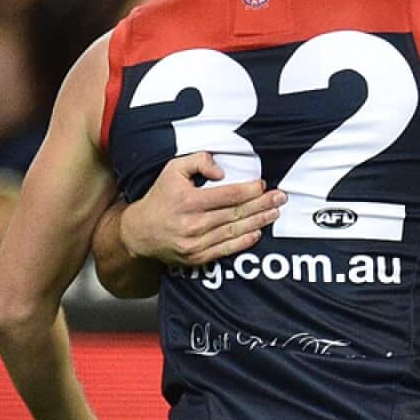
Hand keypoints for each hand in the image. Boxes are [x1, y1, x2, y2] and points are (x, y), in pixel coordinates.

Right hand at [120, 152, 285, 266]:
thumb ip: (198, 162)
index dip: (250, 190)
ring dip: (259, 222)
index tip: (263, 185)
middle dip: (262, 204)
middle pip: (236, 213)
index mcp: (189, 201)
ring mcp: (195, 243)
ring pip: (235, 231)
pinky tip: (258, 233)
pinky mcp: (196, 257)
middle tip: (281, 198)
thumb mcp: (172, 170)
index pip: (229, 195)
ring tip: (275, 213)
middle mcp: (193, 224)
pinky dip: (244, 241)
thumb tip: (222, 171)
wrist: (138, 233)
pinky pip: (226, 250)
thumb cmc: (160, 198)